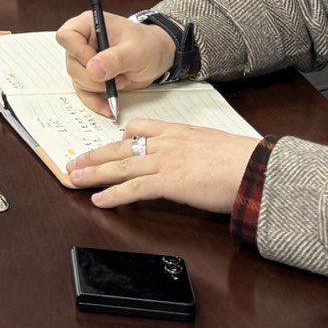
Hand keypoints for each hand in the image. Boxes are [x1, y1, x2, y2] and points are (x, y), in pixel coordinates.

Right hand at [55, 11, 174, 110]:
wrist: (159, 56)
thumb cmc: (148, 44)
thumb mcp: (135, 50)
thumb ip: (114, 59)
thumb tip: (92, 70)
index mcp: (89, 25)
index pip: (67, 36)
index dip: (78, 52)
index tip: (96, 63)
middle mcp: (83, 42)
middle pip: (72, 64)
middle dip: (94, 77)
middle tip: (117, 76)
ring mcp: (86, 61)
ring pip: (78, 80)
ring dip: (100, 88)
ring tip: (122, 82)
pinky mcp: (92, 77)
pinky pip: (85, 93)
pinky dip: (96, 102)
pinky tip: (108, 107)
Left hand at [66, 119, 260, 212]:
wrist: (253, 167)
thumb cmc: (242, 159)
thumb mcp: (213, 145)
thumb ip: (196, 150)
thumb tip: (194, 161)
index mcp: (178, 132)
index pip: (141, 128)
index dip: (121, 137)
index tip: (109, 143)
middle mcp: (166, 143)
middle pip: (121, 147)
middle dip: (95, 155)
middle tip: (75, 162)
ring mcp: (165, 161)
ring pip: (120, 166)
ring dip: (94, 173)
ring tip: (74, 178)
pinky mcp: (168, 182)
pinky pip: (133, 188)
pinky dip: (113, 194)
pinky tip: (99, 199)